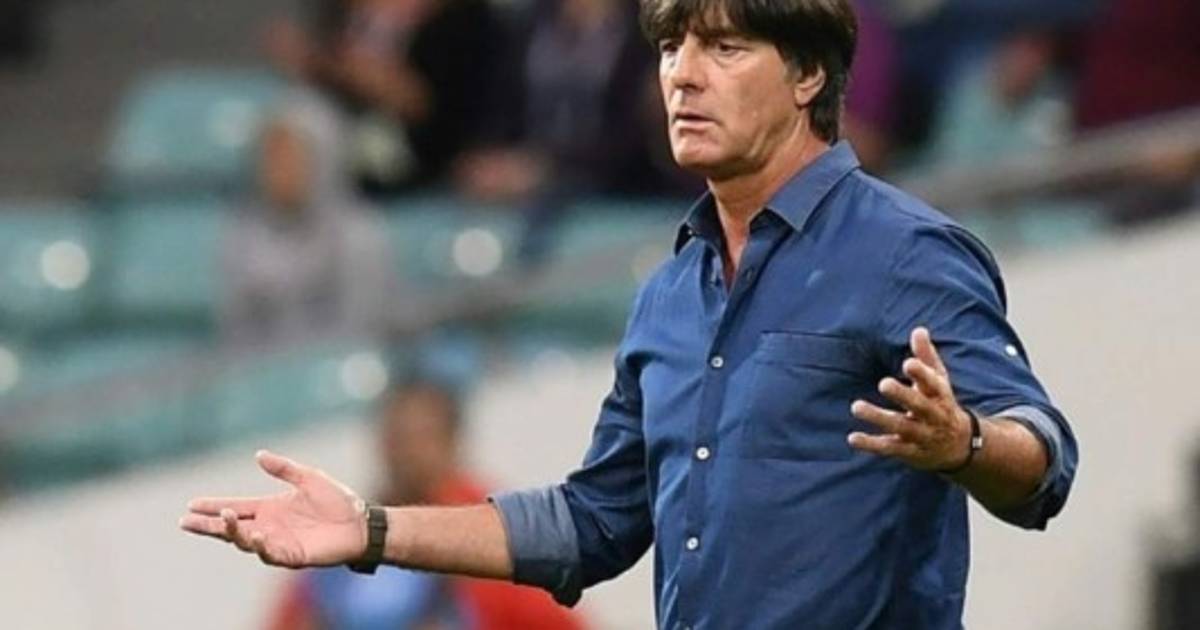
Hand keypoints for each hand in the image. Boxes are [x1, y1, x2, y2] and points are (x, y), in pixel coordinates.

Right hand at [179, 450, 367, 567]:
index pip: (236, 507)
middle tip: (185, 522)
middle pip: (231, 528)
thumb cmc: (337, 500)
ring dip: (233, 532)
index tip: (191, 504)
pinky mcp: (292, 555)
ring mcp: (279, 542)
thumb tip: (258, 454)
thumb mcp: (308, 477)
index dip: (213, 507)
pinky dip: (261, 546)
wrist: (361, 522)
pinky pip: (270, 553)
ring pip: (246, 542)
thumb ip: (283, 468)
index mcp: (270, 508)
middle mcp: (269, 526)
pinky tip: (255, 535)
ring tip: (226, 519)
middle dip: (208, 526)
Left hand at [848, 327, 972, 470]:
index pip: (933, 383)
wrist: (960, 447)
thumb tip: (918, 329)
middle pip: (919, 405)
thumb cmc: (942, 405)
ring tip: (856, 407)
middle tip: (883, 383)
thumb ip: (926, 357)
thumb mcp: (938, 382)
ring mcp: (921, 435)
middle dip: (903, 395)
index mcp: (940, 395)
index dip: (922, 373)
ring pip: (901, 427)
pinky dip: (871, 445)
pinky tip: (853, 438)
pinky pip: (889, 448)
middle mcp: (933, 416)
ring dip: (878, 417)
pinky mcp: (909, 451)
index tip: (908, 363)